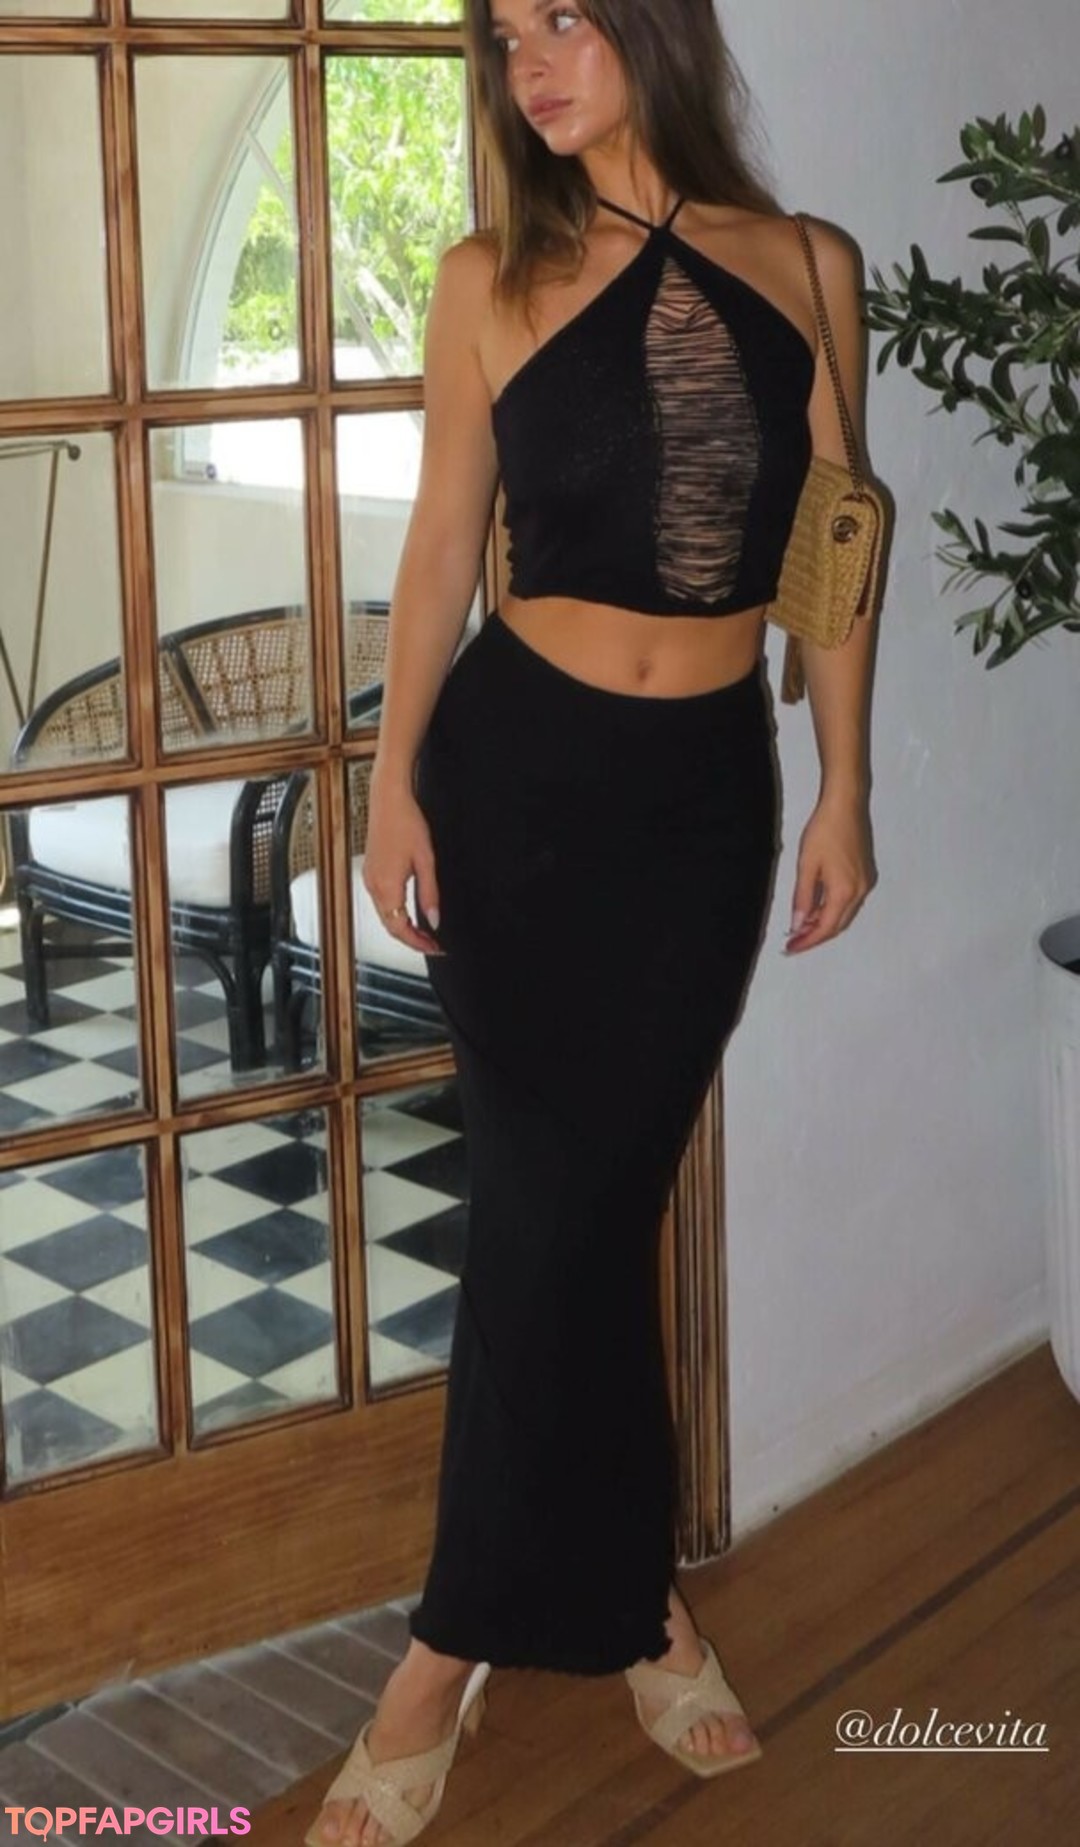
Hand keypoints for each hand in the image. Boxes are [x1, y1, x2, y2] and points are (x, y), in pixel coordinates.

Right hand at [363, 777, 446, 956]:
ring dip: (404, 927)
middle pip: (391, 926)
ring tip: (425, 932)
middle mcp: (373, 886)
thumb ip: (429, 893)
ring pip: (385, 915)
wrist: (388, 798)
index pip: (401, 929)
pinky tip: (410, 911)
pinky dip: (396, 913)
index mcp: (386, 887)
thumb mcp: (426, 860)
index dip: (418, 943)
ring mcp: (370, 879)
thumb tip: (434, 919)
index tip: (436, 948)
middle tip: (434, 944)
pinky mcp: (371, 872)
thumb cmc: (406, 822)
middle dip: (412, 939)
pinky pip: (382, 902)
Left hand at [785, 792, 875, 954]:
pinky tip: (817, 907)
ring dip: (824, 923)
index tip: (790, 948)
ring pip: (844, 914)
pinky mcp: (866, 873)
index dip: (807, 941)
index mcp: (845, 891)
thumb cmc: (825, 830)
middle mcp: (860, 891)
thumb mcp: (807, 866)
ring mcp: (866, 882)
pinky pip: (849, 901)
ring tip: (801, 927)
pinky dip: (833, 909)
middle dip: (815, 936)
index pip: (826, 927)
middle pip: (838, 925)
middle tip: (793, 942)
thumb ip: (803, 898)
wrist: (846, 804)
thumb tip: (798, 924)